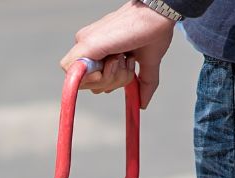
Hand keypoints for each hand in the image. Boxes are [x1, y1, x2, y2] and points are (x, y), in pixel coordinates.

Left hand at [60, 1, 176, 108]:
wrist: (157, 14)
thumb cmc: (153, 32)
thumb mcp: (146, 63)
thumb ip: (142, 84)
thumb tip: (143, 105)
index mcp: (98, 50)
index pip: (90, 81)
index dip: (104, 83)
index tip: (125, 69)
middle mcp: (88, 46)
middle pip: (87, 85)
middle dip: (110, 83)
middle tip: (126, 62)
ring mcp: (85, 44)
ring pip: (84, 83)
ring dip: (110, 78)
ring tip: (124, 57)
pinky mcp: (86, 45)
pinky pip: (77, 76)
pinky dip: (98, 76)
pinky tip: (115, 59)